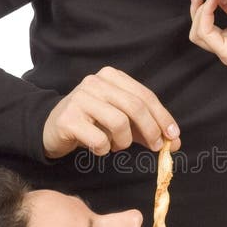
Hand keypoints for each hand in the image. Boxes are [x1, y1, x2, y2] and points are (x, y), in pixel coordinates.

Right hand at [42, 67, 180, 158]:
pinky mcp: (68, 119)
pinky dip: (104, 149)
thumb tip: (174, 142)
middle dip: (151, 130)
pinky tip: (98, 147)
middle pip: (135, 107)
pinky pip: (99, 139)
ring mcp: (80, 99)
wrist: (52, 128)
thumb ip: (146, 128)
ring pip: (119, 123)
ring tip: (116, 145)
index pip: (145, 96)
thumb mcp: (122, 121)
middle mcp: (95, 82)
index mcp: (112, 77)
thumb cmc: (92, 123)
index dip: (163, 117)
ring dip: (123, 141)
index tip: (173, 136)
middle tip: (156, 147)